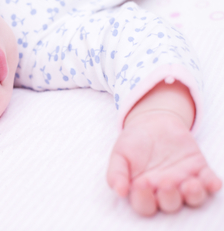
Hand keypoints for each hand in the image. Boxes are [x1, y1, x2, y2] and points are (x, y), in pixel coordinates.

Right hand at [107, 111, 221, 215]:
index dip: (144, 200)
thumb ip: (116, 173)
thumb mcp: (119, 154)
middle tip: (166, 182)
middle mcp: (164, 191)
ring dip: (194, 195)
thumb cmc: (133, 142)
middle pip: (170, 204)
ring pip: (193, 198)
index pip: (144, 205)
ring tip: (190, 184)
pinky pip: (209, 182)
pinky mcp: (199, 170)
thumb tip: (119, 191)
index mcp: (143, 192)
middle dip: (170, 197)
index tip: (141, 185)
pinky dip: (212, 184)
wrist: (152, 122)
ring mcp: (184, 181)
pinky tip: (212, 181)